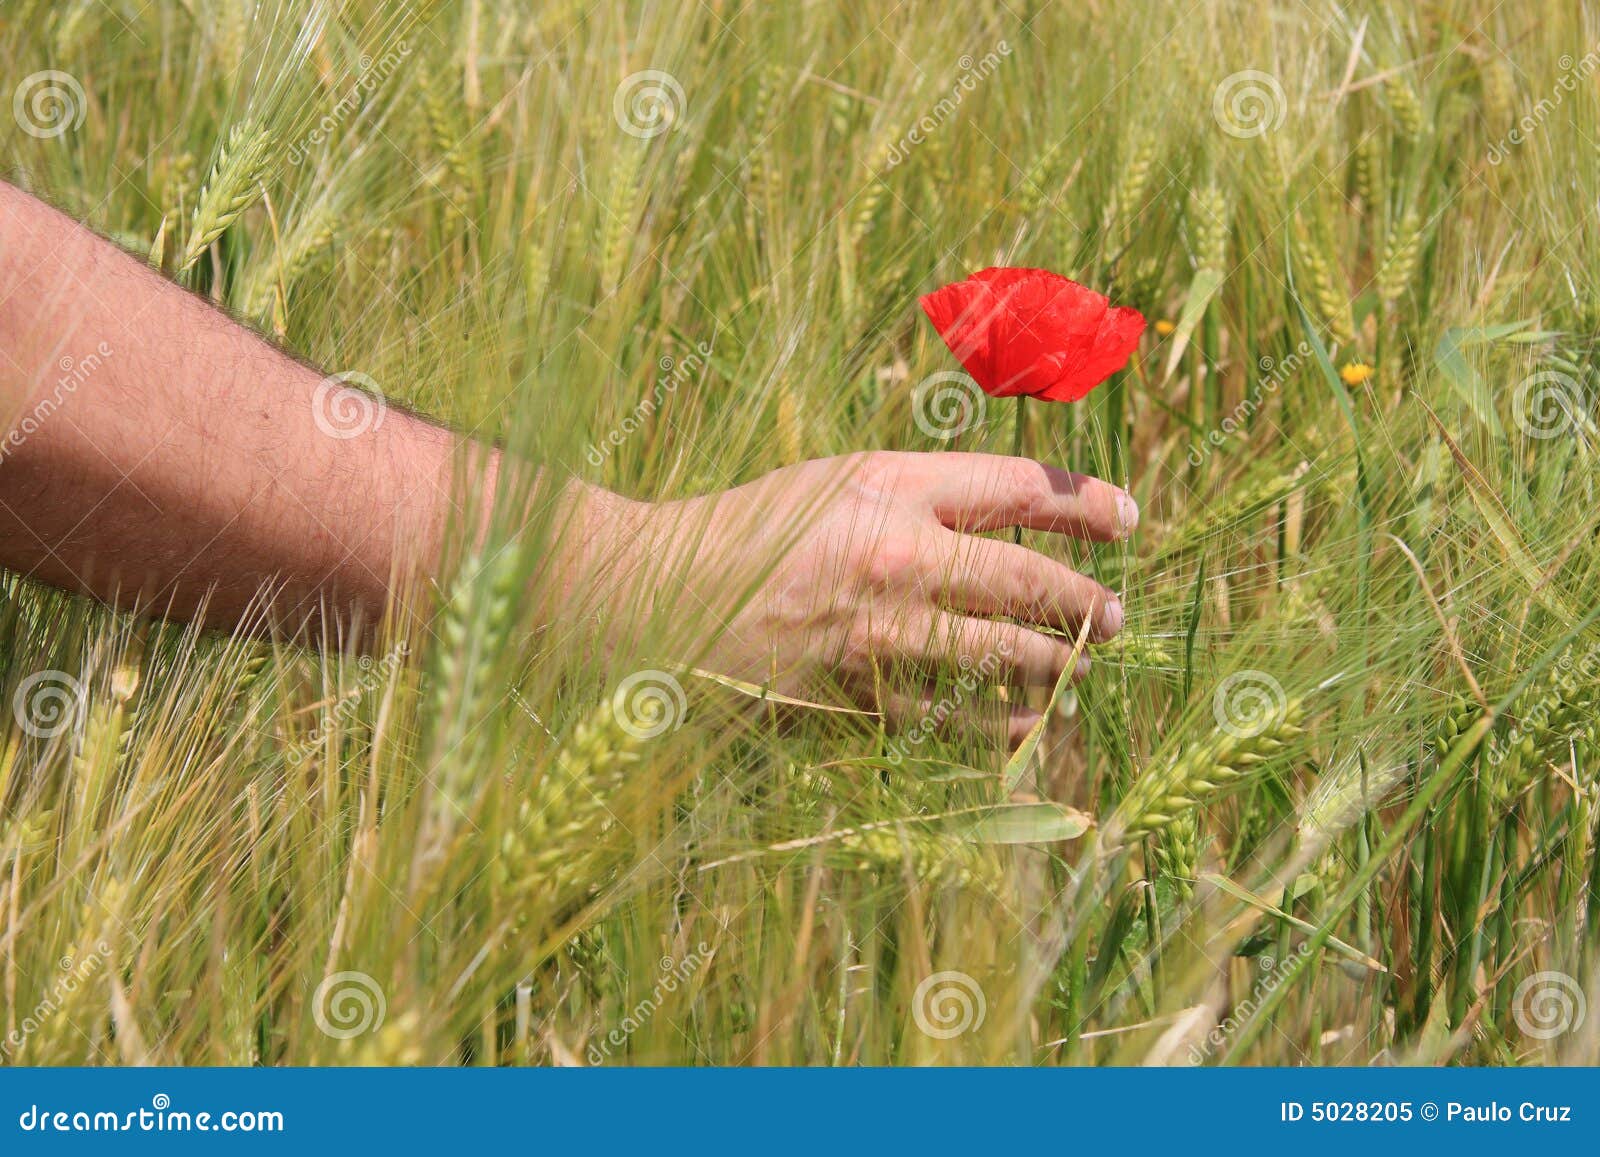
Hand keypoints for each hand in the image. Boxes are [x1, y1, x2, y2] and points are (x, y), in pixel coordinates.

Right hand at [625, 451, 1135, 745]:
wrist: (655, 594)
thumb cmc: (748, 527)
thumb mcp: (836, 480)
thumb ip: (921, 493)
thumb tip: (1011, 516)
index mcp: (889, 485)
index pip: (1019, 488)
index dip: (1087, 505)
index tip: (1128, 518)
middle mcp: (894, 554)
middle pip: (1025, 578)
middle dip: (1086, 600)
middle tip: (1116, 615)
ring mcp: (876, 631)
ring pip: (999, 655)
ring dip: (1055, 665)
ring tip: (1078, 669)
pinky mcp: (852, 694)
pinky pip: (948, 716)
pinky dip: (994, 722)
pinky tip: (1021, 725)